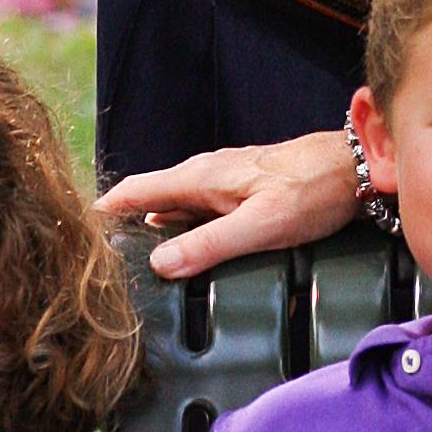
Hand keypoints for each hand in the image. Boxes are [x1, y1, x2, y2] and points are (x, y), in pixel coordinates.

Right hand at [95, 129, 354, 279]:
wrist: (355, 168)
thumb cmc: (314, 190)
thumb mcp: (260, 225)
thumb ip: (209, 244)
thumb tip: (159, 263)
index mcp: (201, 177)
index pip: (136, 190)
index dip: (104, 209)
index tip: (75, 231)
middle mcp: (207, 175)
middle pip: (150, 198)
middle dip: (122, 222)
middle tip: (98, 256)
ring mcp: (224, 182)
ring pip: (174, 205)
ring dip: (152, 226)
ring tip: (131, 257)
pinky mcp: (242, 191)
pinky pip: (198, 209)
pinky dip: (181, 227)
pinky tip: (184, 248)